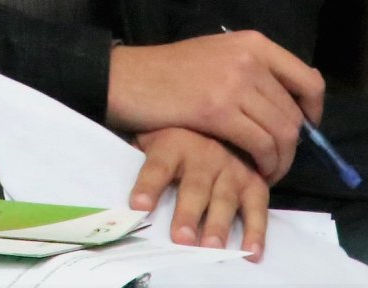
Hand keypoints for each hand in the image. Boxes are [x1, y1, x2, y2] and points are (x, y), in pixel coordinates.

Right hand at [106, 33, 320, 181]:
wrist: (131, 78)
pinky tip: (255, 170)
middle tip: (277, 161)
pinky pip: (260, 145)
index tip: (305, 130)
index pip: (308, 80)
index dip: (314, 111)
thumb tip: (293, 98)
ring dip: (280, 160)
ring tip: (267, 170)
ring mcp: (235, 82)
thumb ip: (254, 69)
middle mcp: (250, 58)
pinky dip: (265, 164)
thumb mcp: (219, 55)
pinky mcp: (219, 109)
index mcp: (253, 42)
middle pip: (294, 113)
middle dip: (293, 145)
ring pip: (283, 132)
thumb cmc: (172, 71)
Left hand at [129, 127, 267, 259]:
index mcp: (173, 144)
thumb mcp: (154, 134)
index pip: (157, 166)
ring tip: (211, 248)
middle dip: (187, 214)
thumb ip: (139, 153)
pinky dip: (256, 231)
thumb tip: (110, 175)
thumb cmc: (178, 135)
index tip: (138, 206)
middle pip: (194, 187)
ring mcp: (231, 168)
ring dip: (218, 225)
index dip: (148, 185)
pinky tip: (250, 252)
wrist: (221, 115)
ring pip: (224, 199)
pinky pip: (257, 208)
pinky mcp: (254, 182)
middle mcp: (204, 155)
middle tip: (181, 240)